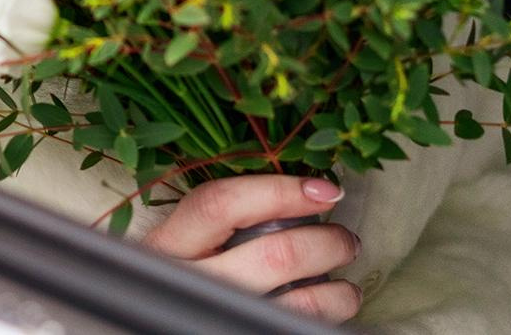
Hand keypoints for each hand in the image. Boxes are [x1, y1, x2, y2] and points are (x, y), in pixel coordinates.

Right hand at [142, 174, 361, 324]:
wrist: (165, 328)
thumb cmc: (187, 276)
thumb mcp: (184, 244)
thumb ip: (219, 220)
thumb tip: (297, 190)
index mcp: (170, 245)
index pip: (220, 204)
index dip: (278, 191)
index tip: (323, 190)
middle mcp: (193, 283)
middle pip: (274, 255)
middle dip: (326, 242)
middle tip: (344, 238)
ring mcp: (221, 314)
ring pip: (299, 300)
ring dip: (337, 287)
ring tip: (345, 275)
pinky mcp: (245, 332)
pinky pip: (301, 322)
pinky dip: (332, 309)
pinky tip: (336, 300)